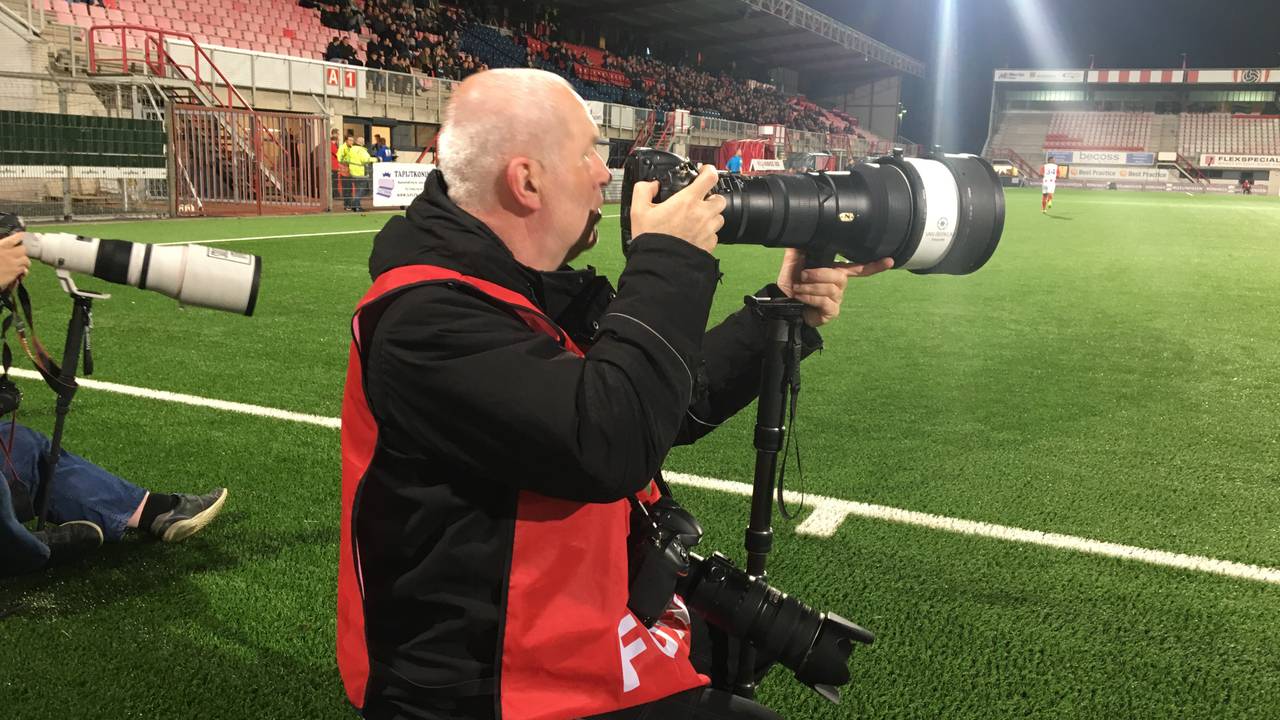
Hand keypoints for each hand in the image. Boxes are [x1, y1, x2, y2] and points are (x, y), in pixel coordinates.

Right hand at [0, 232, 30, 289]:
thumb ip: (2, 246)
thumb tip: (8, 244)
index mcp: (1, 246)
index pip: (16, 238)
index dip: (19, 237)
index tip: (20, 237)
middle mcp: (8, 254)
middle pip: (23, 249)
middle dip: (22, 251)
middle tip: (19, 254)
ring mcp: (13, 264)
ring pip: (26, 260)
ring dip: (24, 261)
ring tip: (21, 263)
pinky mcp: (14, 273)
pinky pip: (24, 270)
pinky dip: (23, 270)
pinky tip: (20, 271)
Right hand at [627, 165, 725, 254]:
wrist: (659, 265)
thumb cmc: (651, 239)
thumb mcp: (638, 210)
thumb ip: (643, 190)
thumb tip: (652, 185)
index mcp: (687, 201)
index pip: (710, 177)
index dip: (708, 171)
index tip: (704, 172)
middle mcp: (702, 214)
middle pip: (720, 199)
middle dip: (711, 198)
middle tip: (700, 202)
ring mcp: (708, 230)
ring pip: (719, 218)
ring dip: (711, 217)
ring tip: (697, 221)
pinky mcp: (709, 245)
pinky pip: (715, 236)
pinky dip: (708, 234)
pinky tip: (695, 236)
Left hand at [776, 248, 892, 326]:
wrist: (781, 300)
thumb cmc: (792, 281)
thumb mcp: (795, 259)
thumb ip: (802, 245)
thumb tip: (804, 227)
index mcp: (835, 271)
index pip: (859, 267)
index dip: (874, 265)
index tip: (889, 260)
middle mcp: (839, 284)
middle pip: (841, 277)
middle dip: (820, 274)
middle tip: (803, 275)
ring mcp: (836, 299)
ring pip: (832, 289)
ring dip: (811, 287)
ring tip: (798, 287)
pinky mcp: (830, 312)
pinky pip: (826, 302)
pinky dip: (811, 297)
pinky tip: (801, 296)